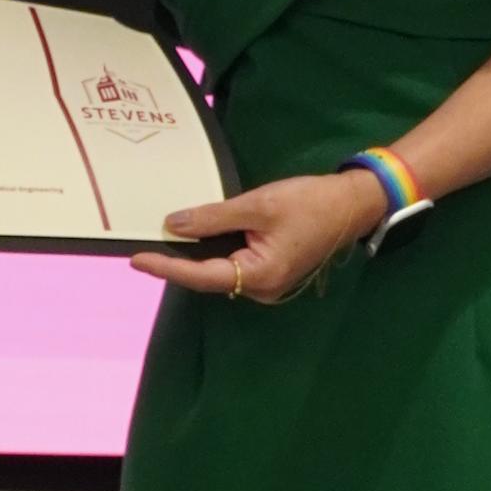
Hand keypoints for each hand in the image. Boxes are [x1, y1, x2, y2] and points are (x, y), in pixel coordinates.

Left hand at [130, 171, 377, 302]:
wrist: (354, 204)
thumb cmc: (310, 203)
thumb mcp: (258, 204)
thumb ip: (214, 216)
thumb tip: (174, 224)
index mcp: (258, 276)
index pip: (201, 275)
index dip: (167, 267)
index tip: (136, 259)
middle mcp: (260, 288)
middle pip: (208, 276)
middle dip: (176, 262)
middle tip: (141, 245)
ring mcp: (267, 282)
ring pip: (220, 271)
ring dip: (194, 256)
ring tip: (160, 239)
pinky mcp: (271, 270)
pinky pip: (234, 263)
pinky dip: (213, 250)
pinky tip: (195, 235)